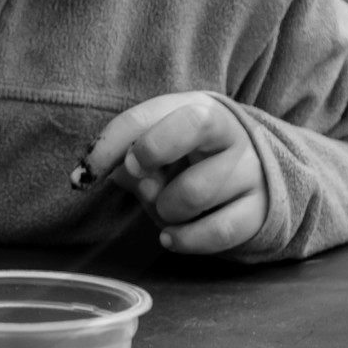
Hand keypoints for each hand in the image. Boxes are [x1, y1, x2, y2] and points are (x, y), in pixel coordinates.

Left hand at [75, 92, 268, 254]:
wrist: (253, 179)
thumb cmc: (189, 161)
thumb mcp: (157, 149)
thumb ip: (126, 156)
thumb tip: (96, 173)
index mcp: (195, 108)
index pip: (146, 115)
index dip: (110, 145)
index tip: (87, 175)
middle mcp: (228, 133)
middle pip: (194, 124)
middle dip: (153, 151)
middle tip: (140, 180)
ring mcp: (249, 170)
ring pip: (196, 192)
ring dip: (166, 209)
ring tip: (166, 209)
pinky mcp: (260, 209)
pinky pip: (219, 230)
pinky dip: (186, 240)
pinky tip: (172, 237)